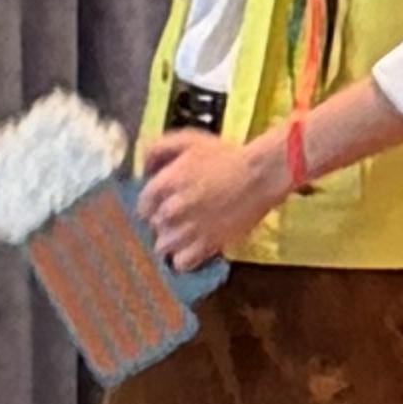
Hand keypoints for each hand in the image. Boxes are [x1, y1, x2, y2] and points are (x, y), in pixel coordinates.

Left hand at [138, 125, 294, 277]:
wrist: (259, 175)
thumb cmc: (227, 155)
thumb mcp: (188, 140)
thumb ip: (158, 149)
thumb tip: (145, 168)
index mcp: (164, 185)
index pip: (143, 205)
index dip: (153, 205)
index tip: (163, 203)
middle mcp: (171, 211)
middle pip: (154, 226)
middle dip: (164, 221)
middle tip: (180, 216)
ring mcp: (189, 230)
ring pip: (163, 247)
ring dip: (171, 241)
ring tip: (184, 235)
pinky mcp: (207, 246)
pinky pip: (182, 263)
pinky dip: (184, 259)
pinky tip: (192, 249)